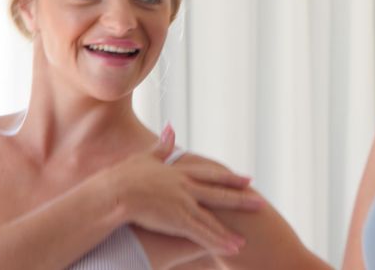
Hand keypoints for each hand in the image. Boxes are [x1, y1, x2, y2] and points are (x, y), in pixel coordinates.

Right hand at [107, 125, 262, 255]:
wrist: (113, 192)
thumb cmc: (122, 176)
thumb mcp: (145, 157)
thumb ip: (161, 146)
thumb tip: (171, 126)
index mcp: (179, 172)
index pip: (210, 175)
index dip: (229, 177)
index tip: (246, 178)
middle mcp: (186, 187)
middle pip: (219, 194)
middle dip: (240, 199)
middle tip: (260, 202)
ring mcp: (183, 203)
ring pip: (212, 219)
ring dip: (229, 230)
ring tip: (245, 239)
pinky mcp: (178, 220)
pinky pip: (202, 234)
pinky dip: (218, 241)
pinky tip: (232, 248)